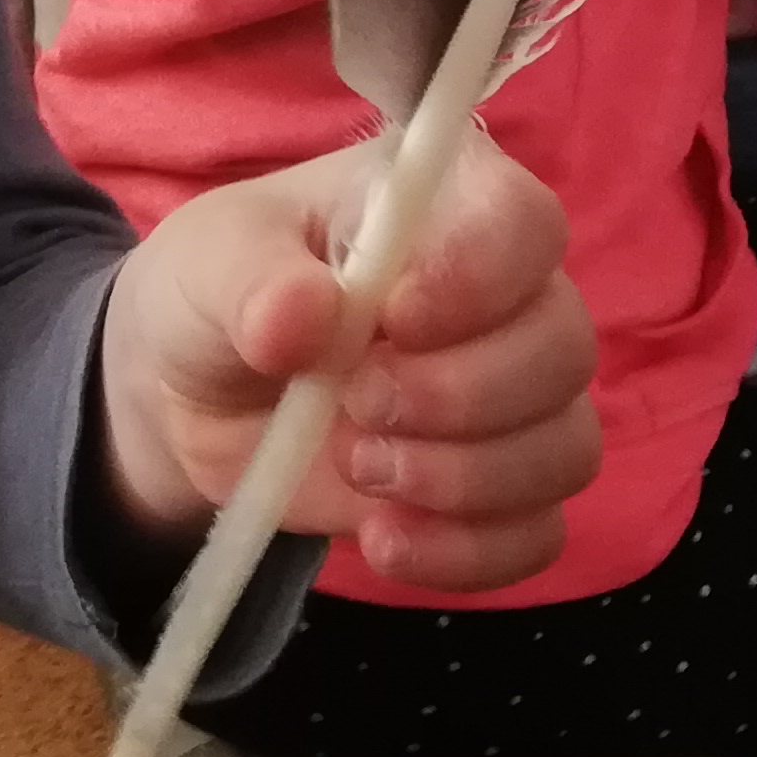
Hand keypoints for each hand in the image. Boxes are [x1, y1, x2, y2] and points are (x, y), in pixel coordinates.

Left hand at [98, 126, 599, 592]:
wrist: (190, 397)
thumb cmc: (215, 292)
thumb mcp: (207, 263)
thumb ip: (250, 278)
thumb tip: (306, 313)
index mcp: (440, 205)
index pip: (524, 222)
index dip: (480, 277)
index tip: (394, 320)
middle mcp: (502, 295)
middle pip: (565, 346)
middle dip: (463, 397)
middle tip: (356, 403)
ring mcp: (511, 398)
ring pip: (567, 447)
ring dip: (465, 478)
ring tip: (358, 466)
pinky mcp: (495, 491)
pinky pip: (538, 534)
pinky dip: (467, 551)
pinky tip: (382, 539)